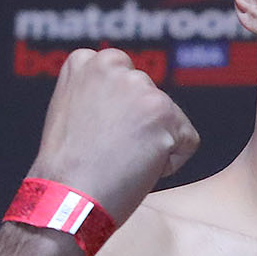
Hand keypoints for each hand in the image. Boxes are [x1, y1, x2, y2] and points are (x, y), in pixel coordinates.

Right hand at [27, 49, 199, 224]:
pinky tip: (138, 168)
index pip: (126, 79)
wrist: (69, 195)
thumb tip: (128, 96)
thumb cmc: (69, 166)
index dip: (119, 115)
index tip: (98, 134)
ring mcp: (139, 87)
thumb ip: (99, 92)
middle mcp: (112, 64)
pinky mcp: (164, 112)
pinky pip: (187, 141)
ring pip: (170, 120)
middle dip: (140, 127)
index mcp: (85, 60)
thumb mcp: (72, 110)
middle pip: (151, 99)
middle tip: (110, 150)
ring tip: (120, 159)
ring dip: (155, 144)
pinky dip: (171, 162)